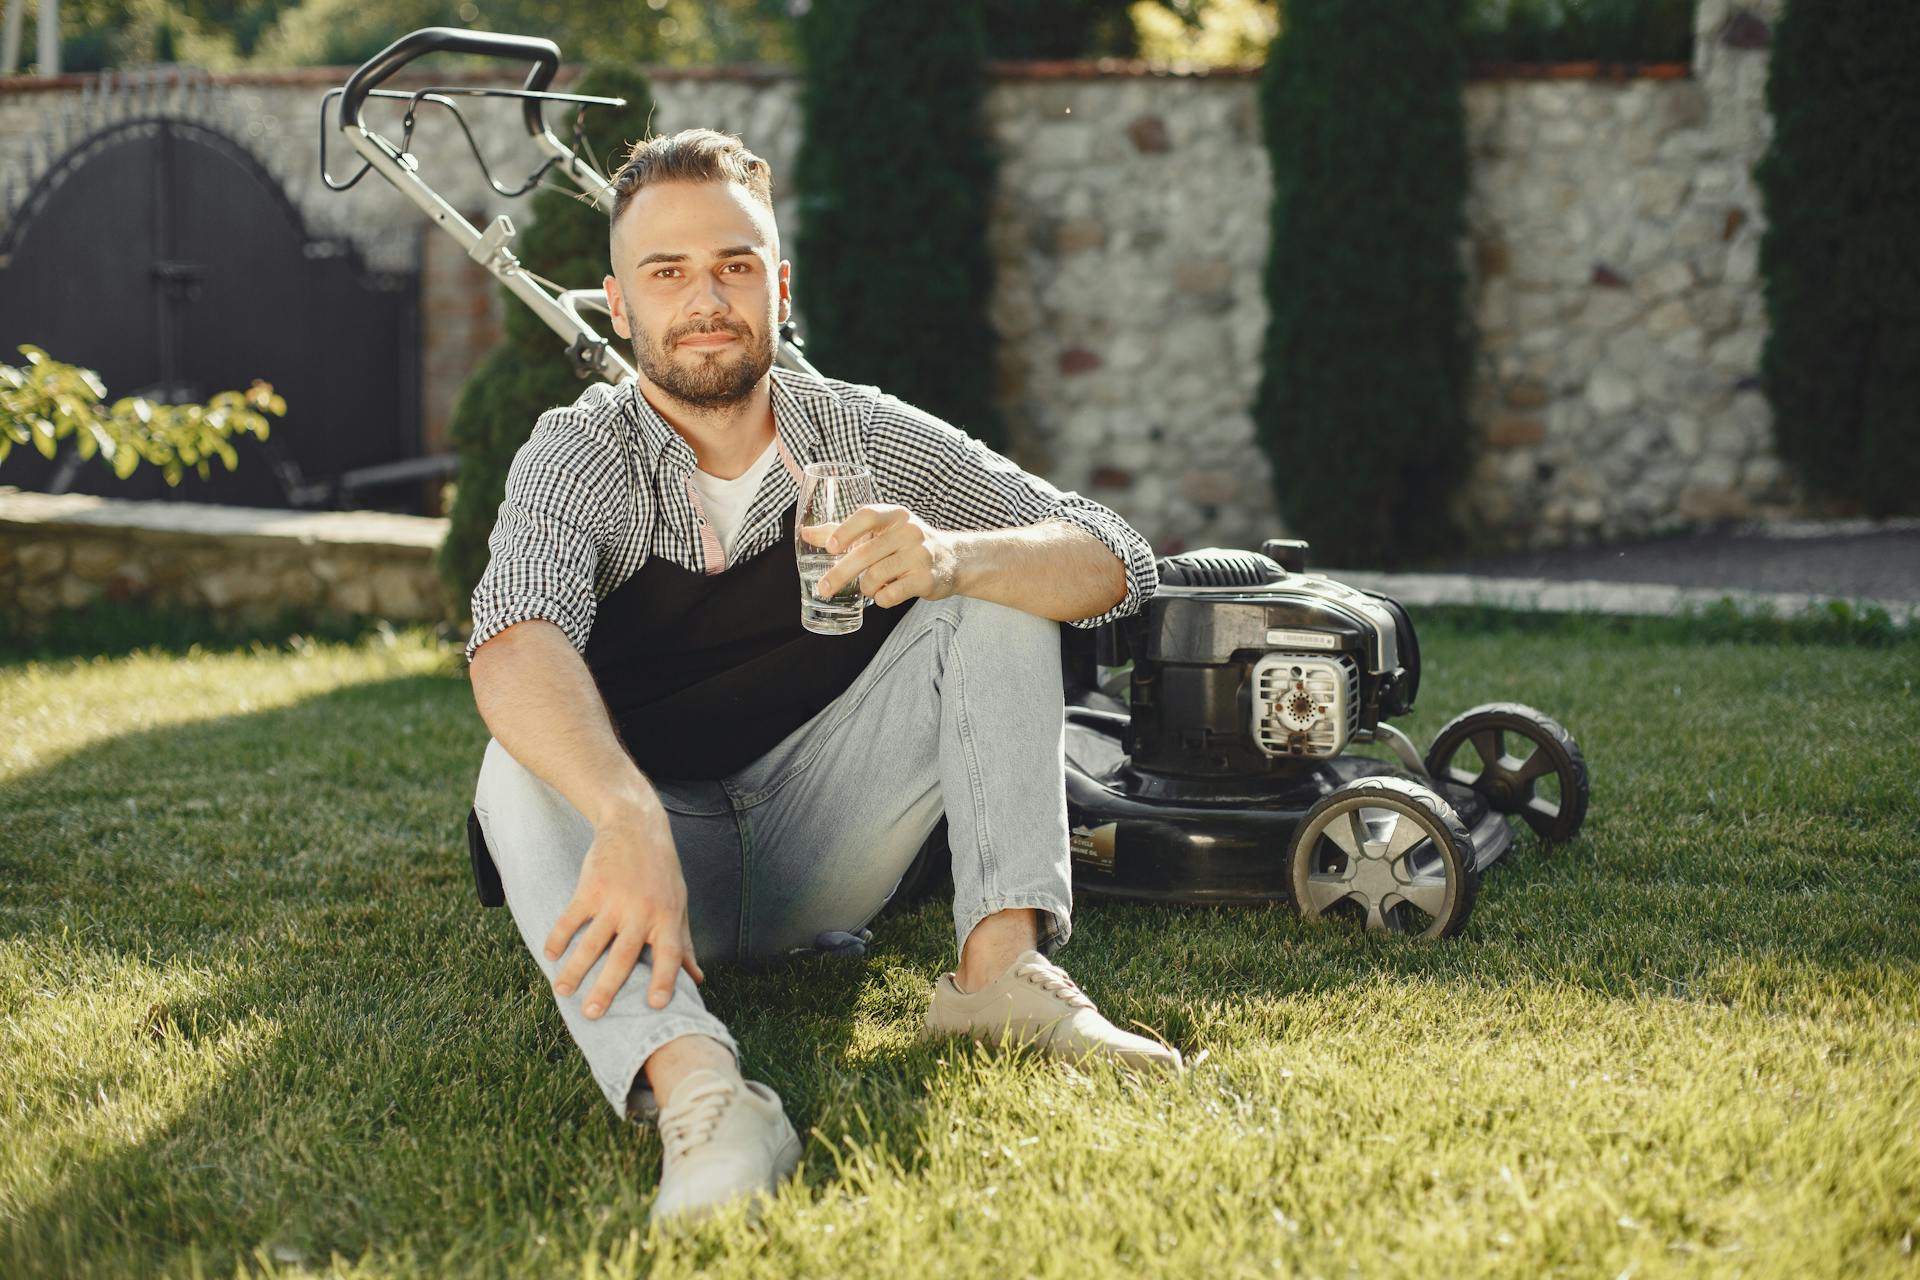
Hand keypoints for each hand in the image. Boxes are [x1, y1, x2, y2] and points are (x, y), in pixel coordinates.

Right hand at [543, 809, 702, 1018]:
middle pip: (622, 957)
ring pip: (591, 943)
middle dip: (606, 988)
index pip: (668, 954)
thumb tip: (697, 979)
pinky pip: (571, 919)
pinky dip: (559, 938)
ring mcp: (614, 900)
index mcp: (667, 917)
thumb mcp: (679, 903)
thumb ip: (683, 943)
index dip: (664, 980)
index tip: (655, 1005)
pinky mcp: (590, 888)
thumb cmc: (661, 872)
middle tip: (592, 1015)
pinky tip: (550, 956)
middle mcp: (642, 911)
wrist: (635, 826)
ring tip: (562, 992)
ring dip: (575, 970)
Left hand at [813, 504, 960, 607]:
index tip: (829, 547)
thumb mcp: (881, 531)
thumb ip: (844, 531)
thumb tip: (806, 532)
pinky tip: (886, 594)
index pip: (868, 516)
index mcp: (895, 515)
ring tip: (869, 588)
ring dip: (865, 588)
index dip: (846, 530)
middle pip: (866, 553)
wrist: (953, 560)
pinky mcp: (926, 579)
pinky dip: (882, 599)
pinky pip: (891, 594)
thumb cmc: (907, 543)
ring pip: (876, 576)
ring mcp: (920, 556)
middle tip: (824, 589)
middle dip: (840, 574)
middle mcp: (909, 531)